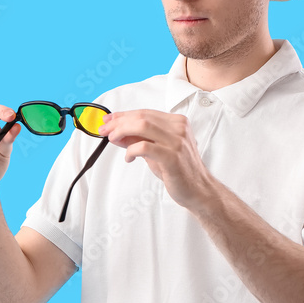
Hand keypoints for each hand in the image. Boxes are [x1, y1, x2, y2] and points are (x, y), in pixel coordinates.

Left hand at [97, 109, 216, 209]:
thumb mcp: (158, 150)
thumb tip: (117, 133)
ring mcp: (177, 141)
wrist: (198, 189)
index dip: (123, 115)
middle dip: (118, 122)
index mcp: (177, 122)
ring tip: (113, 139)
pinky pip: (145, 147)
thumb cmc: (179, 170)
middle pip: (141, 117)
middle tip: (104, 130)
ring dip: (122, 131)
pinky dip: (131, 150)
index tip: (108, 121)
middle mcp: (179, 128)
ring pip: (142, 126)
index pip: (145, 112)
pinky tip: (129, 157)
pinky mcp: (172, 157)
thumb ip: (140, 139)